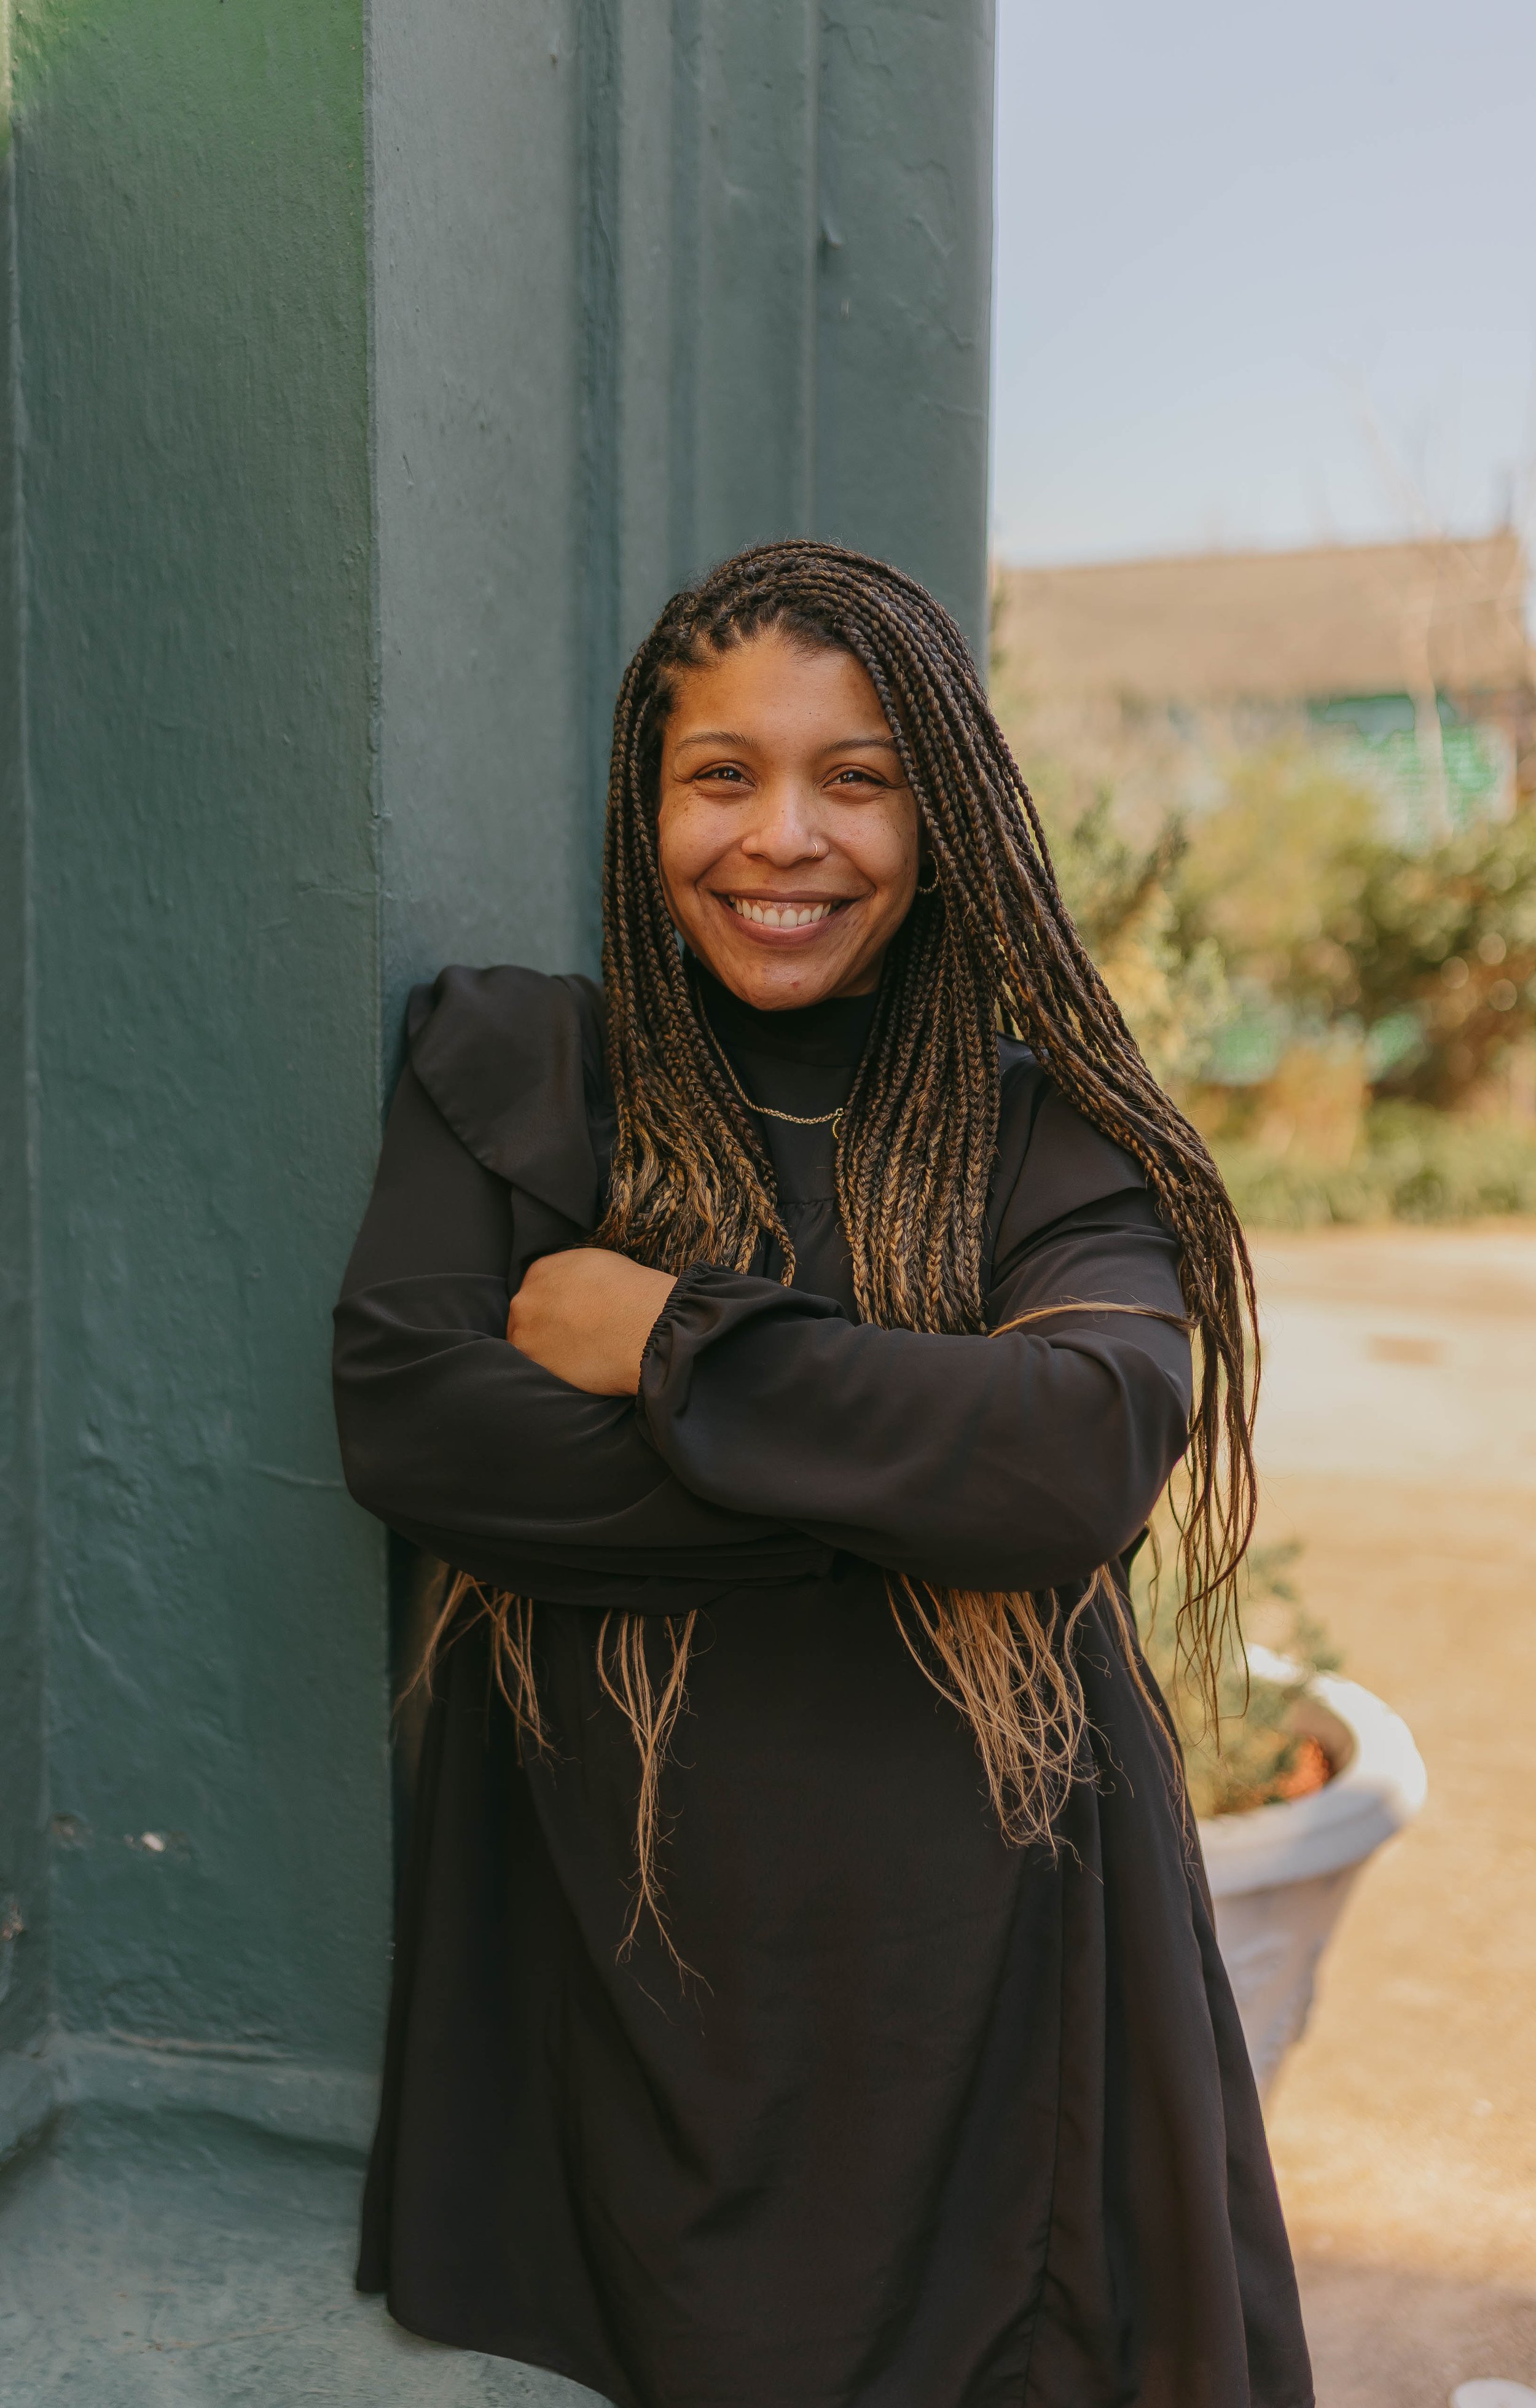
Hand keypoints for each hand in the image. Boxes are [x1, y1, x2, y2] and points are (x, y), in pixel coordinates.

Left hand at [506, 1248, 676, 1396]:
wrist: (646, 1326)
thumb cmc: (634, 1293)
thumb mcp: (597, 1264)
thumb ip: (573, 1276)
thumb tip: (574, 1290)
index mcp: (541, 1269)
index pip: (537, 1289)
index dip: (555, 1306)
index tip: (570, 1318)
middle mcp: (526, 1299)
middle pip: (528, 1316)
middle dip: (546, 1327)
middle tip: (574, 1339)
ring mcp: (525, 1333)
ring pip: (528, 1344)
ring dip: (547, 1351)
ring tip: (578, 1356)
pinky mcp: (534, 1364)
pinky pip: (536, 1369)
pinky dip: (552, 1371)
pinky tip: (577, 1369)